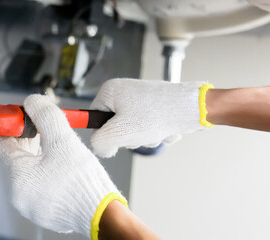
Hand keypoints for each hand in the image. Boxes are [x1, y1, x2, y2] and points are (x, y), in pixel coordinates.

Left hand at [0, 94, 124, 237]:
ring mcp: (30, 205)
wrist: (102, 215)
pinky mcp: (43, 210)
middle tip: (33, 122)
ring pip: (26, 170)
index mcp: (18, 177)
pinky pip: (36, 183)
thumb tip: (32, 102)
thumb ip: (45, 115)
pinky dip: (41, 168)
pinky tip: (55, 159)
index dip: (4, 126)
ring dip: (34, 151)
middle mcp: (19, 194)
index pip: (0, 145)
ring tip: (48, 138)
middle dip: (22, 137)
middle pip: (13, 157)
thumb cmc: (83, 183)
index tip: (7, 116)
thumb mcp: (63, 140)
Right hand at [90, 78, 207, 157]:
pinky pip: (148, 127)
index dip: (104, 133)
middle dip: (130, 137)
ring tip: (156, 129)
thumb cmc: (156, 116)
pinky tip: (166, 128)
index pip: (93, 118)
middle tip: (140, 133)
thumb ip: (99, 143)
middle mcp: (123, 92)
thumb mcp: (118, 133)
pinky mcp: (155, 106)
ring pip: (133, 130)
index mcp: (109, 91)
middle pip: (114, 127)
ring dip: (145, 137)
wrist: (192, 109)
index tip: (118, 136)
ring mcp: (140, 99)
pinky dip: (156, 132)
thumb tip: (102, 148)